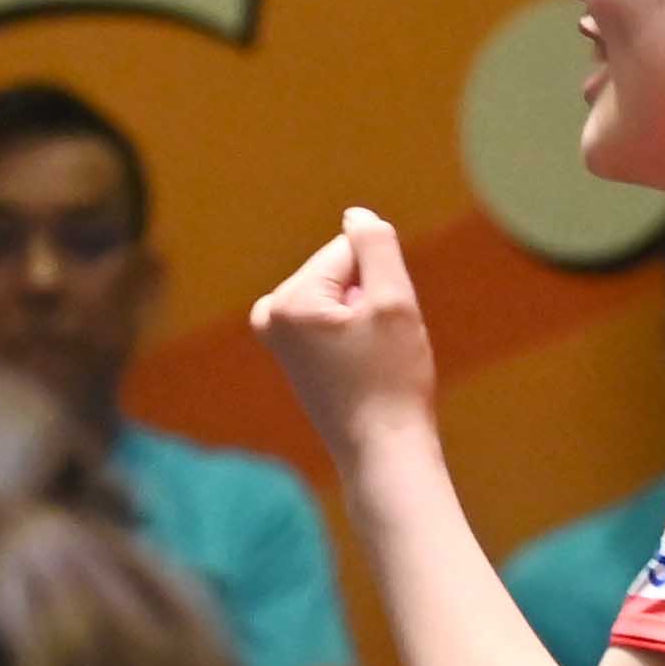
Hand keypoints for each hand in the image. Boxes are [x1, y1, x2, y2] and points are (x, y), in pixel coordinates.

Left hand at [244, 204, 441, 464]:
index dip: (380, 283)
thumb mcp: (394, 302)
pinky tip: (356, 369)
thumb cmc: (391, 380)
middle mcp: (270, 315)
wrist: (381, 450)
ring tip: (366, 360)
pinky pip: (333, 318)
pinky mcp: (288, 353)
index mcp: (288, 301)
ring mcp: (275, 336)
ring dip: (365, 318)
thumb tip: (355, 215)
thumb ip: (375, 245)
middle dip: (369, 299)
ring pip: (341, 296)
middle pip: (341, 272)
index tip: (380, 329)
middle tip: (375, 348)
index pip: (351, 252)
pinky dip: (354, 334)